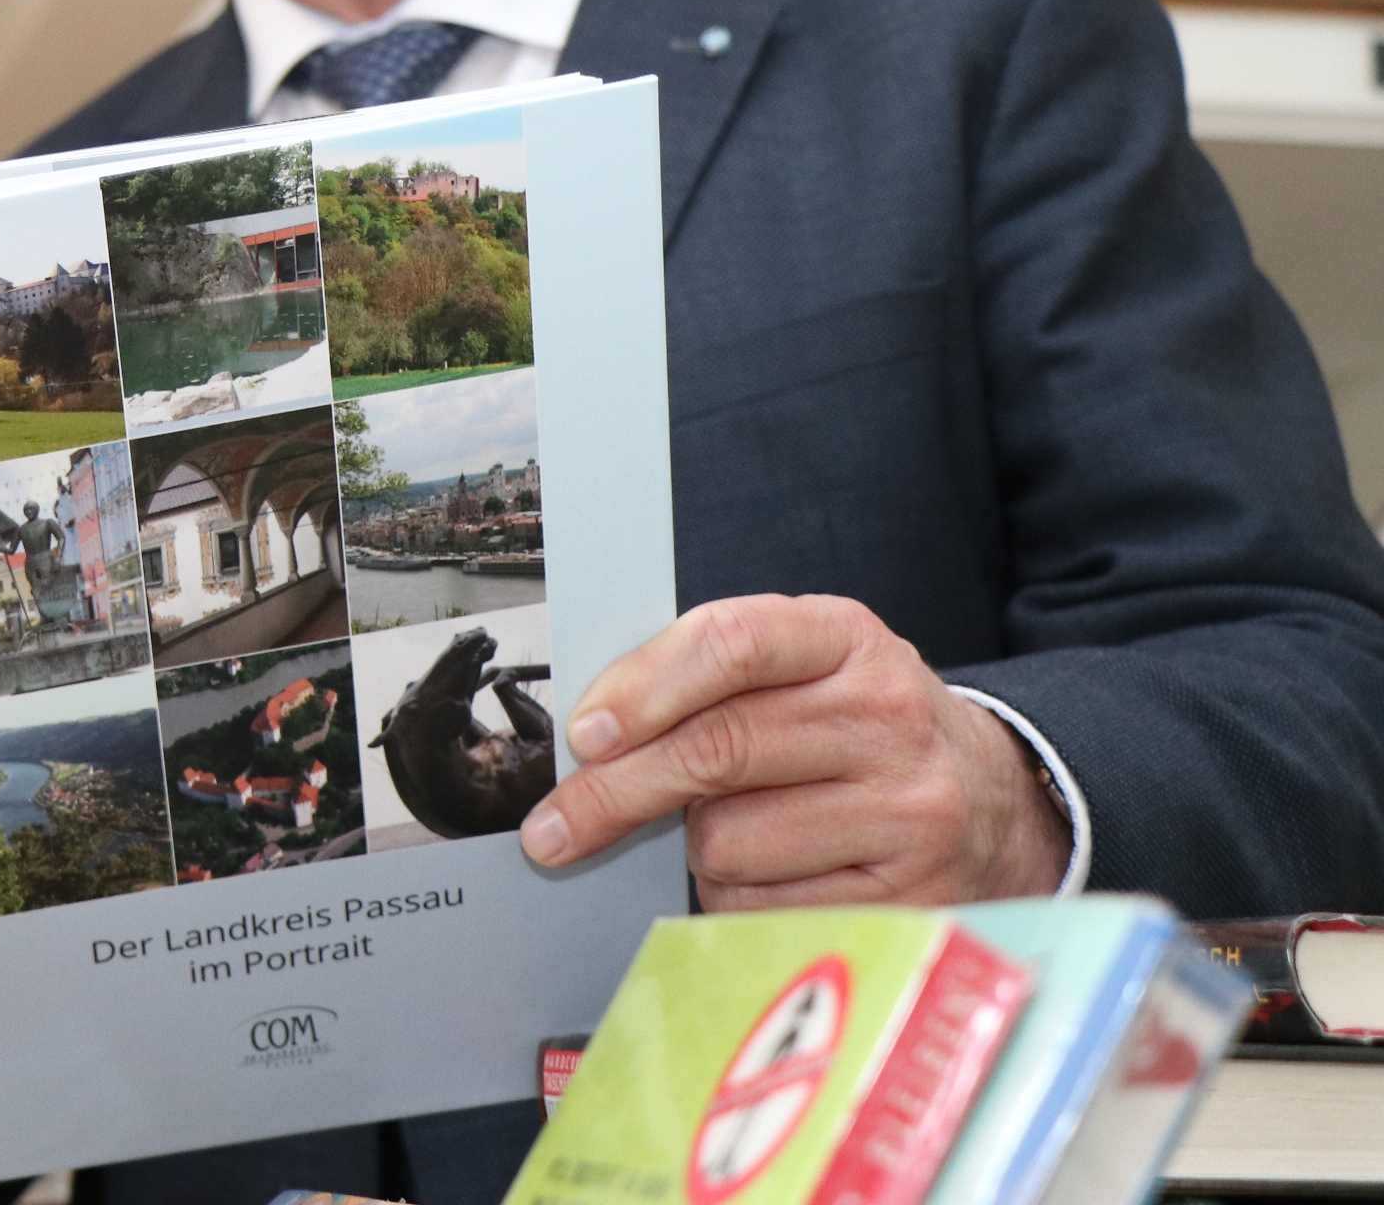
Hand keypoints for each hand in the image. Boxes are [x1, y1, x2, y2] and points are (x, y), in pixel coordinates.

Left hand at [518, 594, 1069, 907]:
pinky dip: (737, 898)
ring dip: (699, 846)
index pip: (733, 643)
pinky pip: (761, 908)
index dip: (643, 687)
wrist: (993, 804)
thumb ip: (706, 679)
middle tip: (553, 826)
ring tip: (742, 829)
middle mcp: (888, 716)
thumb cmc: (856, 731)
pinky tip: (776, 874)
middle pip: (716, 750)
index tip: (583, 734)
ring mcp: (909, 809)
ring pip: (729, 839)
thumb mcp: (802, 670)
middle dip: (615, 793)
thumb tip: (588, 738)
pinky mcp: (908, 894)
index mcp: (847, 639)